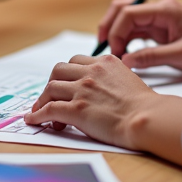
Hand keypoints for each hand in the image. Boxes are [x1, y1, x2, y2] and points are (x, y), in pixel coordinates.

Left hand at [24, 54, 181, 164]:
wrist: (147, 118)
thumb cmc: (144, 106)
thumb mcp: (128, 79)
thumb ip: (110, 78)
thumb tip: (100, 90)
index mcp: (105, 62)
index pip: (76, 61)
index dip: (68, 75)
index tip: (66, 85)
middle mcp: (91, 72)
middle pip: (59, 70)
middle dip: (52, 83)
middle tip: (50, 96)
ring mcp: (83, 89)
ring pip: (51, 88)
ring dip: (43, 100)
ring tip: (41, 111)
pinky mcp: (77, 109)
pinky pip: (49, 109)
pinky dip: (38, 114)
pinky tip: (34, 119)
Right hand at [97, 0, 181, 74]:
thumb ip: (152, 58)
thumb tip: (126, 61)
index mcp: (166, 10)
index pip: (129, 13)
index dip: (116, 32)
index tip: (114, 52)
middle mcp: (161, 10)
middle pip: (123, 9)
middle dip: (109, 26)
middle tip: (103, 47)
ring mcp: (162, 19)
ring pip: (129, 19)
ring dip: (117, 33)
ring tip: (112, 52)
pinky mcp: (164, 30)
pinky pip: (138, 30)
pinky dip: (127, 39)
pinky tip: (125, 53)